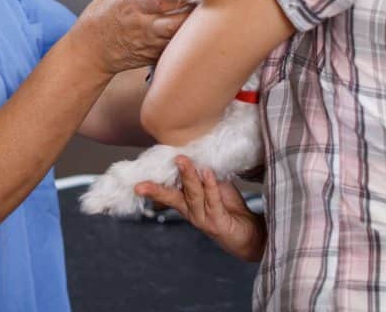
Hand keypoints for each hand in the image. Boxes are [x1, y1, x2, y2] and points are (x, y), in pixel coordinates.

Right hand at [75, 0, 191, 74]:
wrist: (91, 48)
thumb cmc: (104, 15)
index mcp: (135, 3)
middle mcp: (145, 25)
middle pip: (181, 19)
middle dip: (197, 9)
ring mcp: (151, 44)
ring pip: (183, 36)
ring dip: (195, 25)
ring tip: (203, 14)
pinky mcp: (155, 56)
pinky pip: (177, 47)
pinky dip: (186, 39)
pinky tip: (190, 30)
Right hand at [135, 156, 266, 262]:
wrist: (250, 233)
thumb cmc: (229, 208)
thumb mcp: (214, 187)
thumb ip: (203, 173)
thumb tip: (194, 151)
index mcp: (186, 203)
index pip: (166, 192)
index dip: (152, 185)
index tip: (135, 178)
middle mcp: (191, 212)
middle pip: (171, 198)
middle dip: (156, 188)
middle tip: (141, 181)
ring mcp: (203, 219)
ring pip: (193, 195)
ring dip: (188, 177)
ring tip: (182, 161)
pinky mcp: (218, 223)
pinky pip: (213, 201)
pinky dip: (210, 186)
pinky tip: (207, 173)